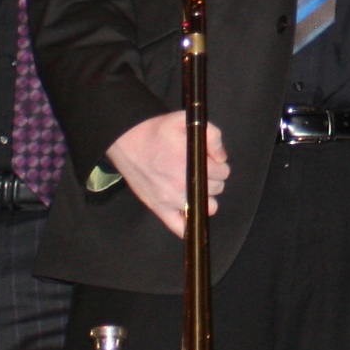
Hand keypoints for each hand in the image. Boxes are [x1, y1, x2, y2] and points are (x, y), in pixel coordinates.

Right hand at [104, 110, 228, 238]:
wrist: (126, 142)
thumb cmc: (155, 131)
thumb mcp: (184, 121)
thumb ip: (211, 134)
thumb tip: (222, 157)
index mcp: (192, 162)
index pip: (223, 172)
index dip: (219, 164)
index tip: (211, 161)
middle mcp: (184, 184)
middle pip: (216, 188)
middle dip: (213, 178)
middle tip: (201, 170)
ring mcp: (171, 200)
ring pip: (207, 207)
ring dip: (206, 196)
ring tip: (195, 185)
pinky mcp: (159, 209)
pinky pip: (180, 228)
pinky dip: (190, 225)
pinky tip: (191, 212)